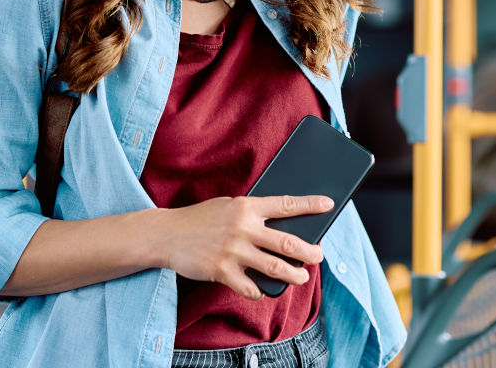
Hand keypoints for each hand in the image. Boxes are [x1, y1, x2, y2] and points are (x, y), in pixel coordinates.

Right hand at [151, 195, 331, 299]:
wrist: (166, 234)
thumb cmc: (201, 219)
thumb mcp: (228, 206)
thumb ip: (253, 215)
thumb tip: (282, 227)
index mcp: (247, 206)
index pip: (286, 204)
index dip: (310, 205)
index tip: (329, 205)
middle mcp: (243, 227)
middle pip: (287, 241)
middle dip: (309, 251)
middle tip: (319, 255)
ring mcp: (234, 251)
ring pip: (275, 267)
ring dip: (294, 275)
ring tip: (302, 277)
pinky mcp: (222, 271)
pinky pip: (250, 287)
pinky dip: (259, 291)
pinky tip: (263, 290)